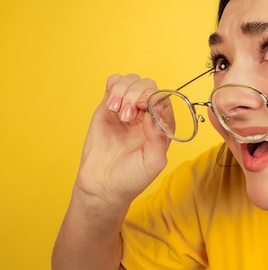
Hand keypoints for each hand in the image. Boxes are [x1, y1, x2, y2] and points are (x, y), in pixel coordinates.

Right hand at [75, 74, 170, 207]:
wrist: (102, 187)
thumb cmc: (131, 178)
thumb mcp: (152, 162)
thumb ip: (159, 137)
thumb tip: (157, 111)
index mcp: (161, 125)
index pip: (164, 99)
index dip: (155, 96)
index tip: (144, 106)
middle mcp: (146, 114)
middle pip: (148, 86)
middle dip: (137, 94)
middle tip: (128, 114)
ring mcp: (127, 109)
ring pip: (131, 82)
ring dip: (124, 91)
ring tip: (117, 112)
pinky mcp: (108, 108)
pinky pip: (113, 84)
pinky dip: (113, 85)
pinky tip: (111, 103)